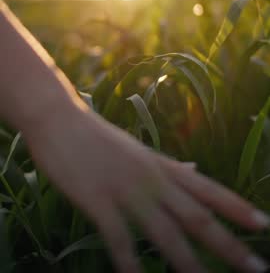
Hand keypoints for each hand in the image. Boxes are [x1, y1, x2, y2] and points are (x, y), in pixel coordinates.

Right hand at [25, 103, 268, 272]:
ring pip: (166, 232)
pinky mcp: (98, 199)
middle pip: (197, 217)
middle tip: (257, 268)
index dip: (237, 208)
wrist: (60, 119)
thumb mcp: (139, 150)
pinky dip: (130, 263)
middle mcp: (152, 178)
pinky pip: (119, 238)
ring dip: (189, 265)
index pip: (208, 189)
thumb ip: (168, 165)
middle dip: (229, 246)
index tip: (264, 225)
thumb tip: (195, 169)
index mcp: (161, 165)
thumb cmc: (98, 136)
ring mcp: (126, 189)